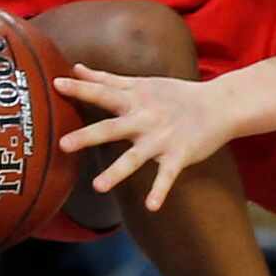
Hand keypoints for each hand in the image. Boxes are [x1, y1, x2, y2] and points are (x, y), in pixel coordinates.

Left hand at [55, 66, 231, 213]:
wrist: (219, 105)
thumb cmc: (175, 95)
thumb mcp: (141, 83)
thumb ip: (106, 79)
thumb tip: (76, 69)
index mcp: (134, 100)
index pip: (103, 93)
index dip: (80, 89)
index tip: (56, 85)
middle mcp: (145, 119)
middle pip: (112, 128)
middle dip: (88, 136)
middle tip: (63, 144)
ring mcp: (162, 138)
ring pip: (136, 157)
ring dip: (117, 172)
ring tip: (98, 186)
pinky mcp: (180, 155)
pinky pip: (167, 175)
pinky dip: (160, 190)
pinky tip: (151, 206)